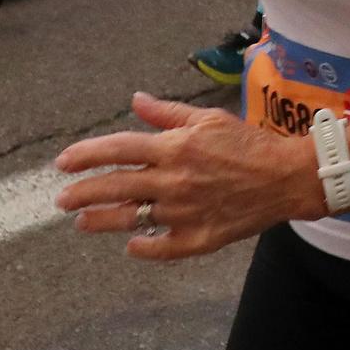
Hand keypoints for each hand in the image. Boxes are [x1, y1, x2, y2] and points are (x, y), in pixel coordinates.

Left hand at [54, 92, 316, 260]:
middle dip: (82, 193)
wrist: (287, 177)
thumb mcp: (207, 118)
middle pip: (116, 187)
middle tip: (62, 200)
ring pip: (131, 220)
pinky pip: (163, 248)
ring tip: (81, 222)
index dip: (85, 155)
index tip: (62, 163)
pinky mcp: (200, 238)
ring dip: (102, 221)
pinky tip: (131, 246)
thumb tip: (135, 101)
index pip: (118, 149)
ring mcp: (184, 213)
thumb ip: (166, 113)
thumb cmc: (249, 143)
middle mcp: (173, 181)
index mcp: (174, 148)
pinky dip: (144, 248)